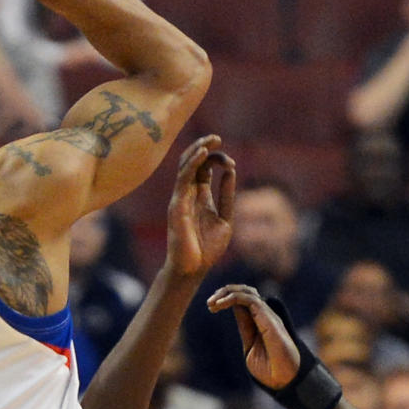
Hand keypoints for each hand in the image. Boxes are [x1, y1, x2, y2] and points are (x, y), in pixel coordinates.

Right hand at [164, 135, 234, 278]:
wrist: (194, 269)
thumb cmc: (207, 249)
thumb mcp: (225, 219)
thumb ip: (227, 196)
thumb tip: (230, 172)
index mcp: (200, 196)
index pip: (205, 167)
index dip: (216, 159)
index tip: (230, 163)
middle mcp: (188, 193)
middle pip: (193, 161)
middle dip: (204, 147)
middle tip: (218, 138)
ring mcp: (181, 198)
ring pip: (185, 166)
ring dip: (197, 150)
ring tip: (211, 140)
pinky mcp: (177, 204)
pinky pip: (183, 179)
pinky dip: (192, 164)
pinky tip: (203, 154)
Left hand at [207, 285, 298, 388]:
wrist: (285, 381)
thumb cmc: (271, 370)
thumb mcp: (250, 348)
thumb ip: (245, 329)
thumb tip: (236, 313)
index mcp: (260, 322)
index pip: (243, 302)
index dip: (226, 299)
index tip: (211, 307)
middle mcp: (265, 316)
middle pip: (245, 292)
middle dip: (224, 292)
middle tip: (209, 303)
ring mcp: (268, 316)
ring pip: (247, 292)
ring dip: (226, 292)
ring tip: (212, 302)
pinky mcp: (269, 319)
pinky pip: (250, 299)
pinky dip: (232, 298)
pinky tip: (219, 304)